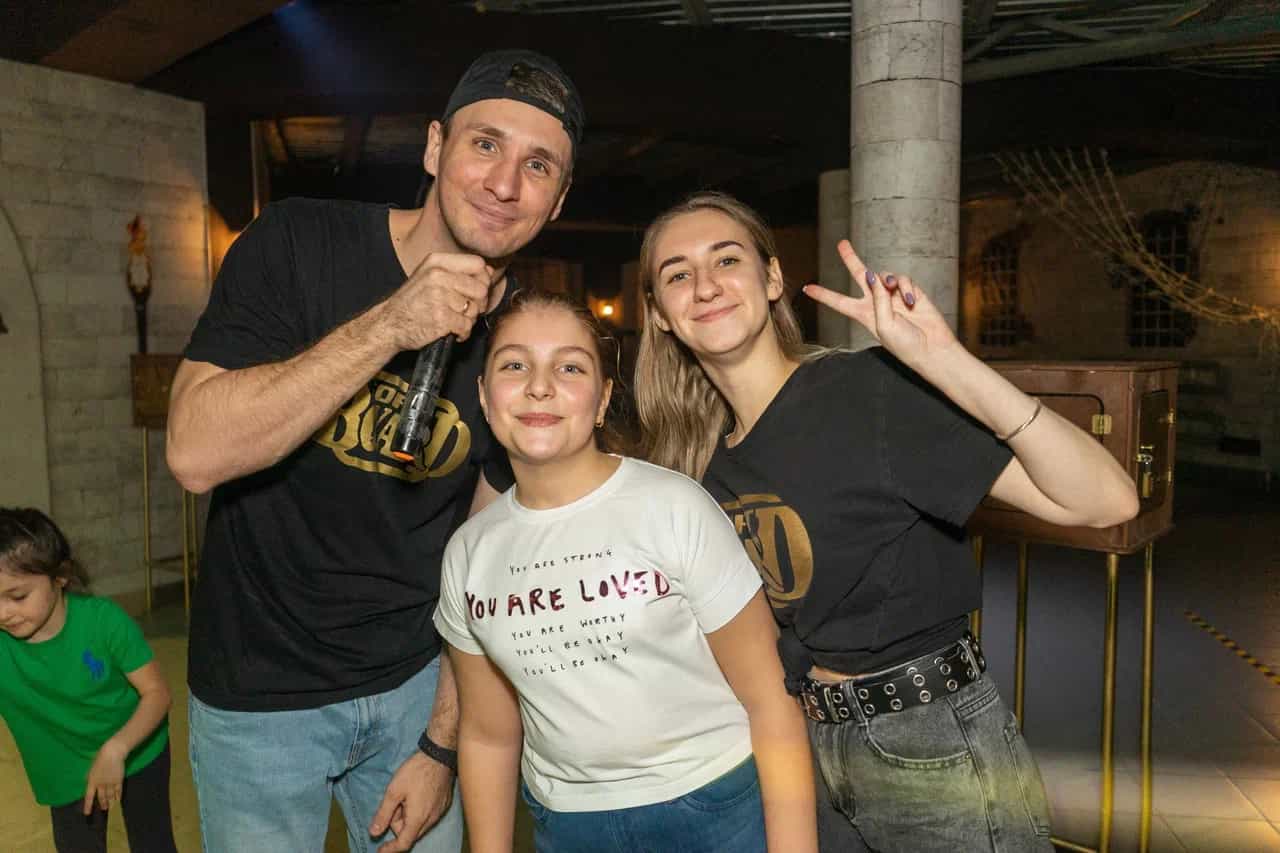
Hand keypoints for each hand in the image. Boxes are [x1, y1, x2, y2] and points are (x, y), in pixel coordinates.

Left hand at [83, 739, 126, 814]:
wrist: (112, 753)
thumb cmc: (100, 758)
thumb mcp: (91, 769)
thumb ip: (90, 778)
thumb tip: (90, 785)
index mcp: (92, 781)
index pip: (89, 796)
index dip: (88, 806)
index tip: (87, 813)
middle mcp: (101, 784)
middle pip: (101, 797)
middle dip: (102, 804)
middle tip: (104, 809)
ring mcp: (110, 783)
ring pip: (110, 796)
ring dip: (110, 802)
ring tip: (110, 808)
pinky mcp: (119, 780)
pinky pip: (118, 791)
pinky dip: (118, 796)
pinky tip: (118, 800)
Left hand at [369, 751, 454, 851]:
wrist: (439, 755)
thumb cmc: (416, 772)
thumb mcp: (394, 791)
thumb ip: (383, 814)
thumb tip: (374, 833)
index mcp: (417, 818)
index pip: (403, 843)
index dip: (390, 850)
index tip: (380, 850)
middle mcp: (431, 820)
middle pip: (410, 833)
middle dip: (398, 824)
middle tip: (395, 803)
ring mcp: (439, 813)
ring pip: (419, 825)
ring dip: (409, 817)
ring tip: (406, 796)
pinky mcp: (444, 805)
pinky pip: (428, 817)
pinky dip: (419, 812)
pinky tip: (417, 794)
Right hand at [382, 252, 495, 349]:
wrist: (389, 324)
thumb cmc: (412, 302)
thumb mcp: (429, 276)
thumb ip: (457, 272)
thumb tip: (489, 271)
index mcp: (437, 262)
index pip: (479, 265)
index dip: (482, 279)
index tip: (474, 291)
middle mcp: (438, 276)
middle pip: (481, 288)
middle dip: (478, 303)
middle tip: (464, 310)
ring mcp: (439, 296)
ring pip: (475, 309)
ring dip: (468, 320)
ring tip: (453, 320)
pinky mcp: (441, 318)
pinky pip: (467, 326)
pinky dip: (462, 333)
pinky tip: (451, 331)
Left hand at [803, 240, 959, 372]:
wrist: (931, 348)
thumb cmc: (905, 344)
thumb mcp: (884, 325)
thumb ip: (877, 300)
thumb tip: (875, 276)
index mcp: (863, 314)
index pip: (838, 302)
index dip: (823, 295)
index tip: (806, 289)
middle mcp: (876, 302)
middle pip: (860, 275)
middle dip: (851, 258)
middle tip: (842, 243)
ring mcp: (893, 295)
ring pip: (884, 275)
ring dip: (887, 280)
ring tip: (892, 290)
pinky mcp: (911, 291)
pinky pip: (903, 280)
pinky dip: (906, 287)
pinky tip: (912, 300)